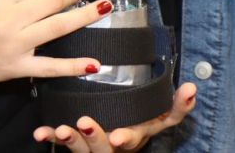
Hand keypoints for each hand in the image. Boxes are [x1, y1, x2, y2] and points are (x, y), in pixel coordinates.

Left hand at [33, 82, 197, 150]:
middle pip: (107, 147)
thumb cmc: (141, 120)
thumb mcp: (161, 114)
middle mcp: (118, 144)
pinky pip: (63, 143)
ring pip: (84, 149)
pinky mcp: (79, 144)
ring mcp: (97, 147)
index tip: (122, 134)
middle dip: (95, 137)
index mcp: (139, 134)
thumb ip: (178, 105)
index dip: (132, 135)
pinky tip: (41, 132)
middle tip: (83, 123)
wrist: (118, 139)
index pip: (144, 133)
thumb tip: (194, 87)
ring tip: (62, 129)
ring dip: (72, 139)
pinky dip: (51, 137)